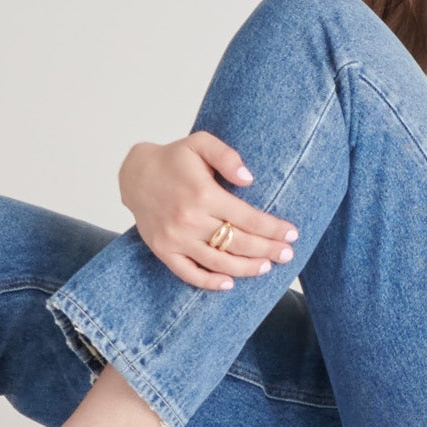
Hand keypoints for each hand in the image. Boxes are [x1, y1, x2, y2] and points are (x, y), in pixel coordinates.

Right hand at [118, 133, 299, 290]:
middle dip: (268, 250)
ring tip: (267, 267)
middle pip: (239, 243)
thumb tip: (249, 179)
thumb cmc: (173, 158)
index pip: (248, 218)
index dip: (273, 229)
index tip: (292, 234)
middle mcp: (190, 219)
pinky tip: (230, 283)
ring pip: (219, 262)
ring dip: (247, 268)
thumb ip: (227, 156)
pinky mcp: (163, 250)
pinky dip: (210, 282)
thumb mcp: (200, 143)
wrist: (135, 174)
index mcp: (203, 194)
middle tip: (288, 254)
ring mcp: (175, 238)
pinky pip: (189, 273)